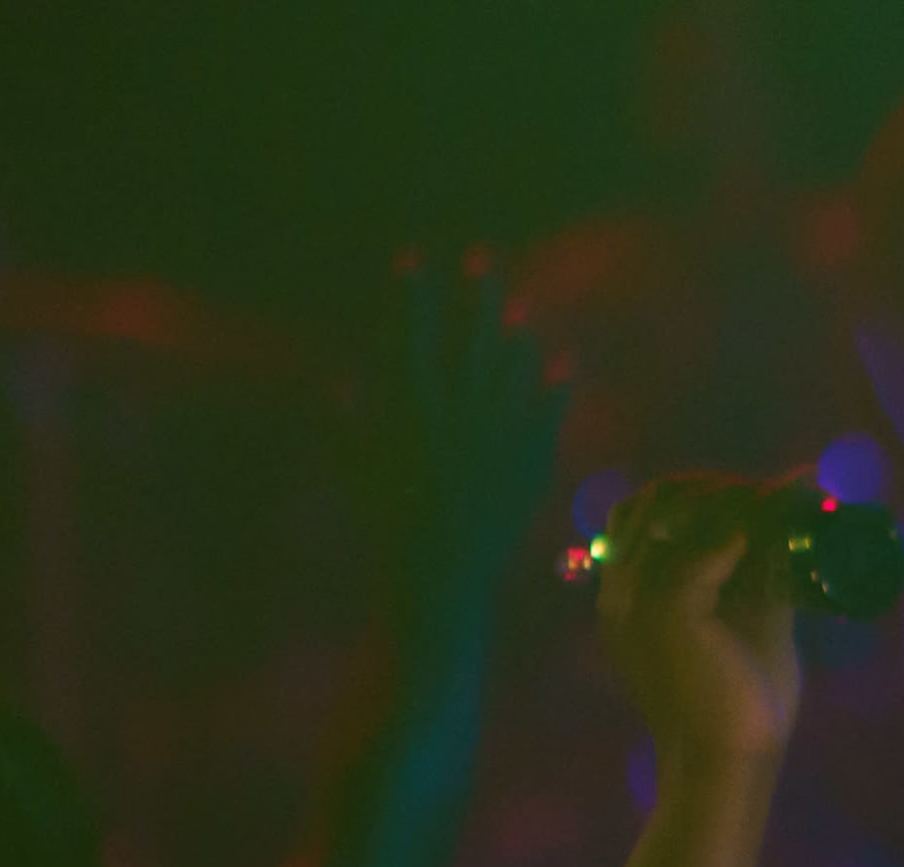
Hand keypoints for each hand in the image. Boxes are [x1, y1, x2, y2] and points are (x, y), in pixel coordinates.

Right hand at [368, 247, 569, 648]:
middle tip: (483, 256)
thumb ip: (349, 425)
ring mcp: (493, 439)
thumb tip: (340, 383)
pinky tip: (563, 361)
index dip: (412, 297)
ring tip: (519, 303)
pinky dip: (555, 390)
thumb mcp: (357, 471)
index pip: (408, 339)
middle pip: (466, 344)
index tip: (414, 259)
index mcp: (407, 412)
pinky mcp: (525, 465)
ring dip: (513, 336)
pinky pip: (545, 418)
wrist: (438, 573)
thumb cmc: (387, 524)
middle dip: (473, 297)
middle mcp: (452, 417)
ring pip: (507, 374)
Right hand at [597, 475, 802, 781]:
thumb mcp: (752, 626)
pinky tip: (770, 523)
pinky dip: (739, 529)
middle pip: (652, 503)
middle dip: (712, 486)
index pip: (642, 516)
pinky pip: (702, 551)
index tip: (755, 491)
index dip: (695, 492)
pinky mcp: (668, 613)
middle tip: (771, 490)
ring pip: (672, 514)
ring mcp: (636, 600)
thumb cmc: (743, 706)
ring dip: (726, 497)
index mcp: (628, 596)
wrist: (732, 763)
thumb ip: (761, 582)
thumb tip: (792, 538)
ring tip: (775, 498)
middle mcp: (620, 592)